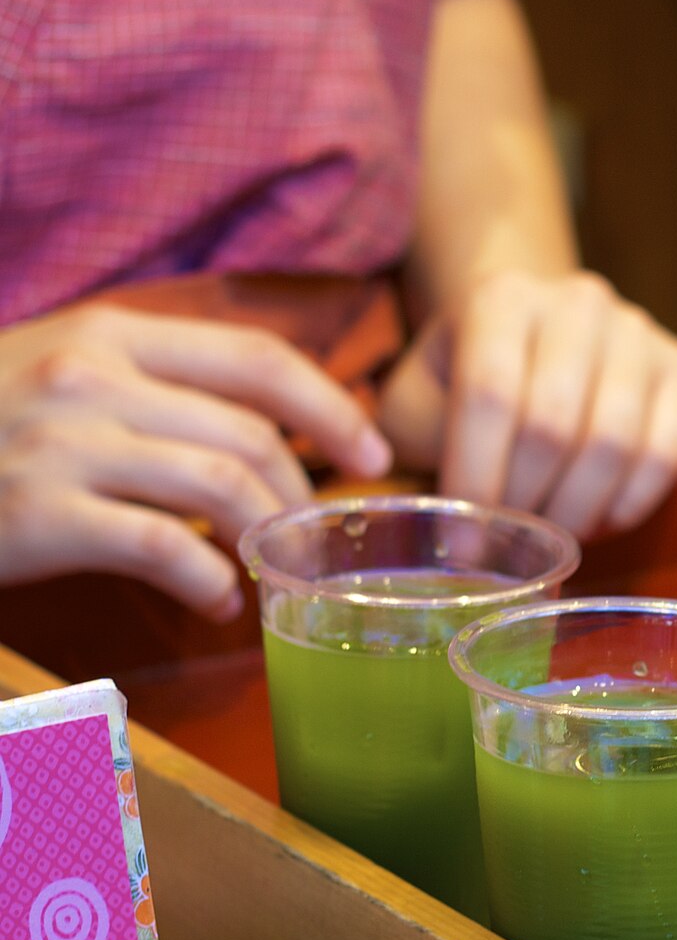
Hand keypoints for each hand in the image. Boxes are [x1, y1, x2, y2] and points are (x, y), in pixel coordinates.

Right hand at [0, 303, 392, 617]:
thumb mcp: (62, 372)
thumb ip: (155, 386)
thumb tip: (267, 432)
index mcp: (111, 333)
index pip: (260, 359)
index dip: (333, 408)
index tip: (372, 453)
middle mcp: (94, 377)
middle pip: (253, 434)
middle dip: (304, 494)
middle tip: (313, 539)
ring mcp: (65, 445)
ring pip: (223, 490)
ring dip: (265, 542)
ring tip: (267, 573)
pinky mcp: (41, 514)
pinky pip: (166, 551)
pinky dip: (211, 584)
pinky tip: (219, 606)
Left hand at [378, 270, 676, 538]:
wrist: (537, 327)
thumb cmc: (466, 378)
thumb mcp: (419, 399)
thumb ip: (413, 445)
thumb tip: (427, 523)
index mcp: (501, 297)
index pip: (491, 395)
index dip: (477, 478)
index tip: (462, 544)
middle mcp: (577, 301)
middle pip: (555, 423)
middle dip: (526, 502)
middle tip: (509, 546)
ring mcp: (638, 331)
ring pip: (616, 442)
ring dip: (579, 510)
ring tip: (552, 538)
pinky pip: (666, 452)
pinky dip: (631, 503)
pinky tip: (600, 520)